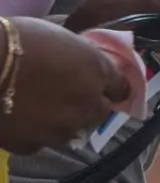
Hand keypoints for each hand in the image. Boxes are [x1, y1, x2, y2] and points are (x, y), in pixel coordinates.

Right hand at [0, 19, 128, 153]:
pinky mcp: (30, 145)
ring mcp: (59, 130)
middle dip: (88, 106)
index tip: (105, 86)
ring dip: (62, 122)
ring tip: (39, 109)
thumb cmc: (16, 39)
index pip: (120, 88)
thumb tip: (83, 63)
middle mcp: (86, 106)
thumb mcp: (59, 37)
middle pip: (99, 113)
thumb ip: (79, 57)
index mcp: (97, 73)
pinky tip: (18, 119)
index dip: (112, 87)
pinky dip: (33, 133)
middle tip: (66, 97)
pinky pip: (39, 142)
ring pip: (70, 131)